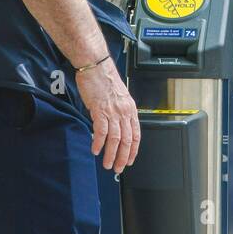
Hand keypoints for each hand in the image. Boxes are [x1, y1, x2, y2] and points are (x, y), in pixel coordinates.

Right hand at [76, 57, 140, 172]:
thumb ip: (119, 111)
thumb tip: (116, 125)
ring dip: (111, 154)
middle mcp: (124, 111)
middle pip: (127, 140)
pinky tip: (96, 150)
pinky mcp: (99, 109)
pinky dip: (99, 143)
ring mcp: (112, 111)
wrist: (95, 65)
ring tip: (107, 164)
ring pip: (115, 139)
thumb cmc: (104, 79)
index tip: (129, 160)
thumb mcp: (118, 96)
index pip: (136, 134)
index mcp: (130, 109)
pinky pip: (101, 131)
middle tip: (118, 168)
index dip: (133, 150)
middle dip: (123, 157)